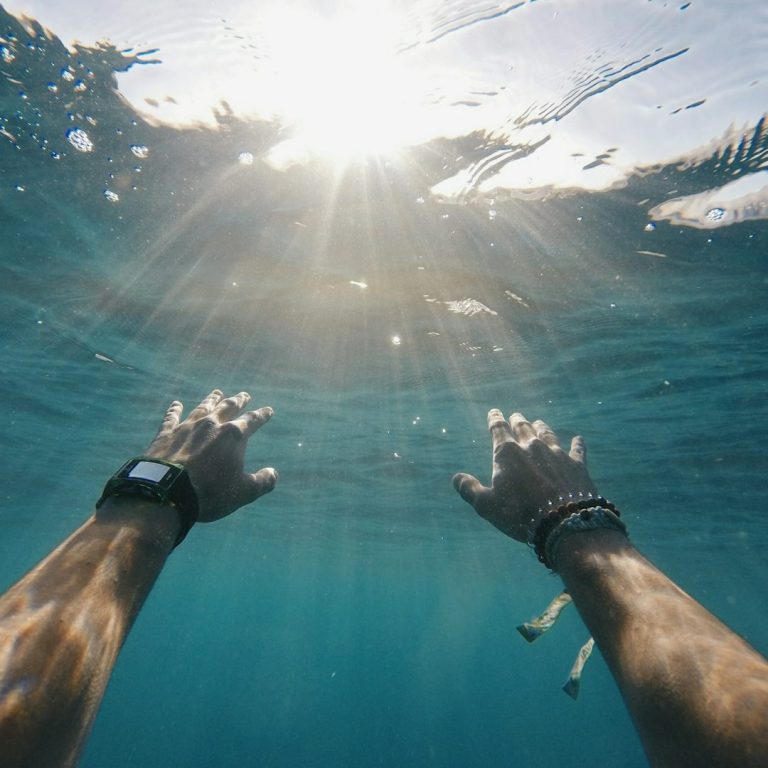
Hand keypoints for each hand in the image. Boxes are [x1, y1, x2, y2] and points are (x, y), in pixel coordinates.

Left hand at [145, 389, 277, 521]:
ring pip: (203, 407)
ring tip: (217, 393)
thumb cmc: (210, 493)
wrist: (168, 492)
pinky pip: (172, 417)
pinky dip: (174, 410)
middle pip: (228, 407)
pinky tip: (176, 404)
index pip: (252, 420)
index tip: (268, 410)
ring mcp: (187, 427)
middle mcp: (212, 425)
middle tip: (244, 395)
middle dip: (238, 401)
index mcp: (234, 436)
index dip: (262, 415)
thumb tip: (274, 474)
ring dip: (211, 400)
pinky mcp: (166, 434)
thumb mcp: (244, 492)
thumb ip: (263, 481)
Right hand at [453, 409, 596, 541]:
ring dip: (541, 427)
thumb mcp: (486, 506)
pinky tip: (579, 439)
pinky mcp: (577, 464)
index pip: (498, 429)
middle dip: (517, 420)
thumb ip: (470, 489)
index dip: (495, 419)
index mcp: (507, 453)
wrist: (564, 522)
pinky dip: (577, 443)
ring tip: (538, 423)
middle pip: (523, 427)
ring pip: (547, 434)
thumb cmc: (520, 514)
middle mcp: (531, 447)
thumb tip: (456, 478)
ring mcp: (556, 453)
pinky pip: (577, 449)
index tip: (494, 412)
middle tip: (516, 416)